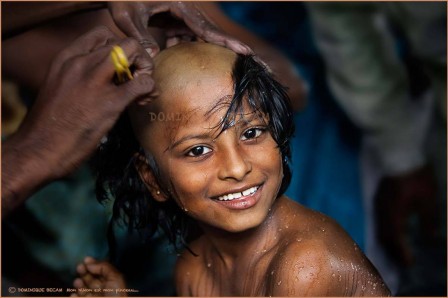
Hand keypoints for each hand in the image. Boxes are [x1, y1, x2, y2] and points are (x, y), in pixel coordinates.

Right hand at [2, 26, 154, 215]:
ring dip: (146, 69)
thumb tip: (109, 75)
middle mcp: (80, 63)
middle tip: (137, 80)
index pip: (102, 34)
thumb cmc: (50, 124)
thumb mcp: (60, 86)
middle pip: (124, 42)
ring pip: (134, 52)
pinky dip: (149, 89)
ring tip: (141, 91)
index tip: (121, 67)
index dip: (120, 48)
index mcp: (67, 58)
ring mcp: (95, 81)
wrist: (38, 150)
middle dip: (138, 59)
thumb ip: (81, 75)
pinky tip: (141, 102)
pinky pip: (143, 83)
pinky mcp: (110, 102)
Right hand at [73, 257, 125, 296]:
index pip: (100, 272)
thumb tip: (90, 263)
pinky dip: (74, 296)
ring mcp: (93, 296)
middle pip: (90, 279)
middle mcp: (101, 290)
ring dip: (78, 284)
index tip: (86, 259)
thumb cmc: (115, 295)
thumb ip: (104, 267)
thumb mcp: (115, 278)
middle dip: (84, 272)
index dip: (93, 265)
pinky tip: (75, 294)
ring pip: (83, 289)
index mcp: (111, 283)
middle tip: (79, 267)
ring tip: (77, 281)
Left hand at [107, 1, 251, 55]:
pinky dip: (182, 45)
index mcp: (179, 5)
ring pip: (198, 33)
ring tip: (222, 59)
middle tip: (249, 56)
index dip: (225, 41)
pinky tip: (172, 52)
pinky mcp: (173, 18)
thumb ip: (141, 37)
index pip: (205, 27)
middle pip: (209, 30)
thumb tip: (154, 59)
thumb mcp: (128, 18)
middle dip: (227, 44)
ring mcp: (179, 14)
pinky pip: (184, 35)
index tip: (244, 51)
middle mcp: (184, 8)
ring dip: (204, 47)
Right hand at [374, 165, 437, 266]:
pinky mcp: (378, 199)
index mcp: (393, 212)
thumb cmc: (415, 176)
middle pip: (384, 236)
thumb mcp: (428, 199)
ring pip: (380, 229)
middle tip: (404, 262)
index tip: (410, 264)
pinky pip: (379, 221)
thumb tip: (430, 239)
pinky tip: (393, 233)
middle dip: (394, 251)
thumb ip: (429, 221)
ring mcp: (378, 204)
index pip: (395, 238)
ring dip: (389, 242)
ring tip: (399, 251)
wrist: (399, 153)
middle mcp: (382, 211)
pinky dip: (386, 231)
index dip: (401, 253)